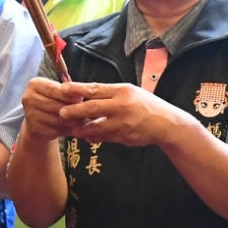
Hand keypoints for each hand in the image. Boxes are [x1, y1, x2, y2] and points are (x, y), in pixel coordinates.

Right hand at [20, 76, 82, 143]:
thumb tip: (81, 95)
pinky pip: (56, 129)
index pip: (54, 89)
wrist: (38, 121)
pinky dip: (69, 129)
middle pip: (56, 105)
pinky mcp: (35, 129)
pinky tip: (76, 128)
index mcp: (34, 84)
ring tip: (83, 119)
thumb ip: (67, 91)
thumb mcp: (57, 91)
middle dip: (73, 108)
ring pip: (58, 119)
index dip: (69, 95)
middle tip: (86, 111)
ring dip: (74, 120)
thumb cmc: (52, 101)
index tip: (81, 98)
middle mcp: (29, 98)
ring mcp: (30, 114)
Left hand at [60, 82, 190, 147]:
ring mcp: (123, 123)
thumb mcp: (130, 92)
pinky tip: (88, 137)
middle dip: (75, 111)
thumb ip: (110, 94)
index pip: (95, 89)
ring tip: (74, 130)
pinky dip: (95, 137)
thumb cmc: (146, 105)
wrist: (166, 124)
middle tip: (62, 113)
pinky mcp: (125, 137)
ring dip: (82, 129)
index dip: (77, 89)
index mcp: (123, 91)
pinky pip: (105, 138)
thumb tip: (87, 94)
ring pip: (96, 127)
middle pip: (92, 108)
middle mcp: (122, 106)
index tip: (62, 89)